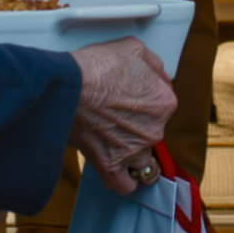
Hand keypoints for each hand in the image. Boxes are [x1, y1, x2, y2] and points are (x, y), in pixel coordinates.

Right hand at [68, 37, 177, 195]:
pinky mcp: (111, 166)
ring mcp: (134, 151)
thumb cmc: (97, 66)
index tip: (134, 96)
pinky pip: (126, 184)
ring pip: (144, 162)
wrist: (68, 85)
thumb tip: (161, 76)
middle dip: (141, 125)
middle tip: (119, 115)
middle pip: (154, 132)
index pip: (165, 104)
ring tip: (120, 144)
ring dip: (136, 156)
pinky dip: (125, 180)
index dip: (149, 98)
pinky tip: (119, 170)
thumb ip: (154, 64)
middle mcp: (155, 130)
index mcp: (164, 102)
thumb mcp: (133, 48)